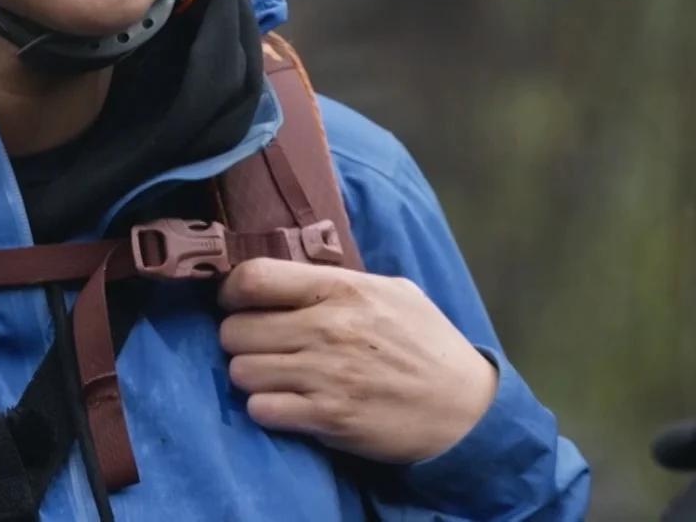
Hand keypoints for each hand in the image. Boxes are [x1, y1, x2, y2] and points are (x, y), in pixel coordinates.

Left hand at [219, 260, 497, 464]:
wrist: (463, 408)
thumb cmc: (428, 345)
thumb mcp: (393, 292)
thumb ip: (341, 282)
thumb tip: (291, 277)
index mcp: (343, 289)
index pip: (254, 277)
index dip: (233, 291)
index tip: (239, 302)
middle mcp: (328, 328)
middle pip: (235, 329)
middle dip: (241, 339)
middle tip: (263, 346)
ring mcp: (325, 374)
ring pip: (241, 372)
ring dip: (253, 377)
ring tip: (277, 376)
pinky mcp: (327, 417)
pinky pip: (261, 409)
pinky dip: (268, 408)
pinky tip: (289, 404)